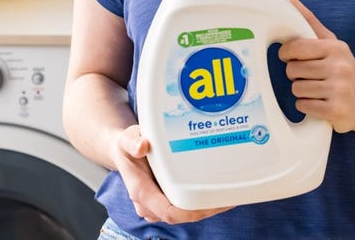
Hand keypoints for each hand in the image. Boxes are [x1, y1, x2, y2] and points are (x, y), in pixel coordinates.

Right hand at [111, 125, 232, 223]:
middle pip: (182, 215)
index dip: (192, 211)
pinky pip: (185, 207)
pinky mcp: (166, 200)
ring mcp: (158, 204)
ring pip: (186, 214)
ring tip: (230, 196)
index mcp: (142, 192)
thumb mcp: (127, 138)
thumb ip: (133, 142)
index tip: (212, 204)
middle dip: (207, 210)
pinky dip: (202, 203)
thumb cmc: (127, 146)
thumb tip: (142, 146)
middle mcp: (150, 204)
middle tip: (230, 198)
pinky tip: (219, 193)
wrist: (124, 151)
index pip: (169, 211)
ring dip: (207, 208)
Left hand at [279, 0, 354, 133]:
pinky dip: (306, 106)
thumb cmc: (344, 69)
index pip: (295, 47)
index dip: (286, 53)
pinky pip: (303, 106)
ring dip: (301, 91)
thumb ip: (310, 22)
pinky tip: (319, 102)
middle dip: (295, 74)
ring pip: (296, 89)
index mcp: (336, 48)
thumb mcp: (332, 43)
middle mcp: (340, 67)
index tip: (289, 57)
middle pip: (292, 70)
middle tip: (309, 76)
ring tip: (316, 89)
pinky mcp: (336, 111)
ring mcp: (339, 90)